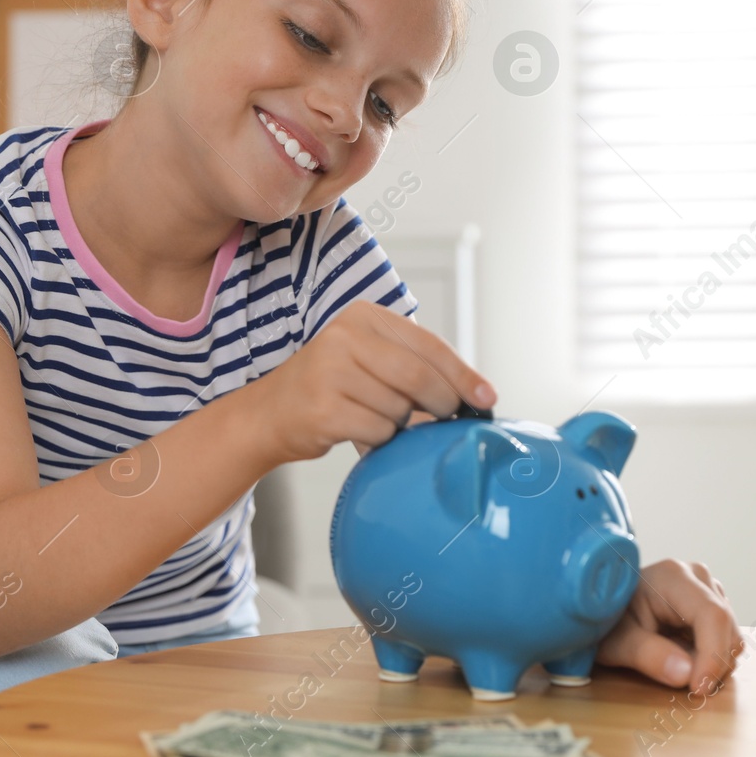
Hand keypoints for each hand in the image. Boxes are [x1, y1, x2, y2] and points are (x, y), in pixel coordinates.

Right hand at [245, 301, 495, 464]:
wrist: (269, 413)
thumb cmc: (332, 387)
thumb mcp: (368, 358)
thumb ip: (414, 365)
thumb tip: (475, 394)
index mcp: (362, 317)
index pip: (428, 344)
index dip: (463, 374)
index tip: (486, 397)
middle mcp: (343, 336)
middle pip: (418, 375)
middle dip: (442, 403)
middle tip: (446, 419)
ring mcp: (330, 372)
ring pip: (399, 408)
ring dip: (401, 423)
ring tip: (377, 418)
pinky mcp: (323, 408)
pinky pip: (378, 431)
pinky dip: (380, 439)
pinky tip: (359, 430)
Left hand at [595, 558, 743, 696]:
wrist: (602, 608)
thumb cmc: (607, 621)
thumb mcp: (617, 642)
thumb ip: (648, 655)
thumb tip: (687, 674)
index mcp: (673, 577)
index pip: (711, 615)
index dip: (713, 655)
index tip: (698, 688)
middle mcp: (698, 578)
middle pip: (726, 628)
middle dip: (712, 664)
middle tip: (682, 686)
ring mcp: (709, 590)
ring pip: (731, 636)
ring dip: (713, 663)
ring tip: (676, 667)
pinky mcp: (713, 606)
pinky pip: (726, 639)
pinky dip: (712, 659)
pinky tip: (685, 660)